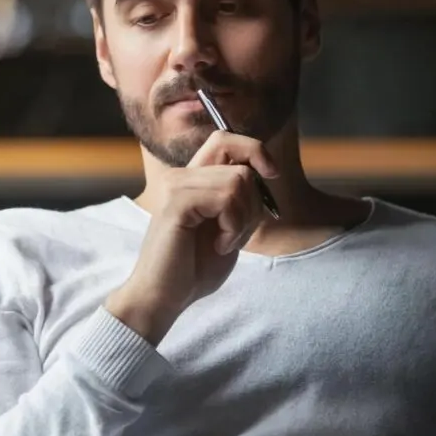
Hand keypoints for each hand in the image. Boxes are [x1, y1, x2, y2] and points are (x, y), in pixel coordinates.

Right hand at [105, 131, 279, 345]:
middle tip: (236, 232)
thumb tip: (264, 174)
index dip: (254, 149)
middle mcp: (180, 176)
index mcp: (191, 180)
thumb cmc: (193, 268)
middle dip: (253, 202)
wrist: (164, 297)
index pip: (225, 139)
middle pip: (240, 163)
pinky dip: (233, 226)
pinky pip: (227, 198)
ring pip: (238, 181)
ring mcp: (175, 186)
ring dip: (243, 219)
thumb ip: (238, 198)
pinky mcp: (176, 202)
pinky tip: (219, 245)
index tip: (271, 175)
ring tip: (224, 242)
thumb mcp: (227, 227)